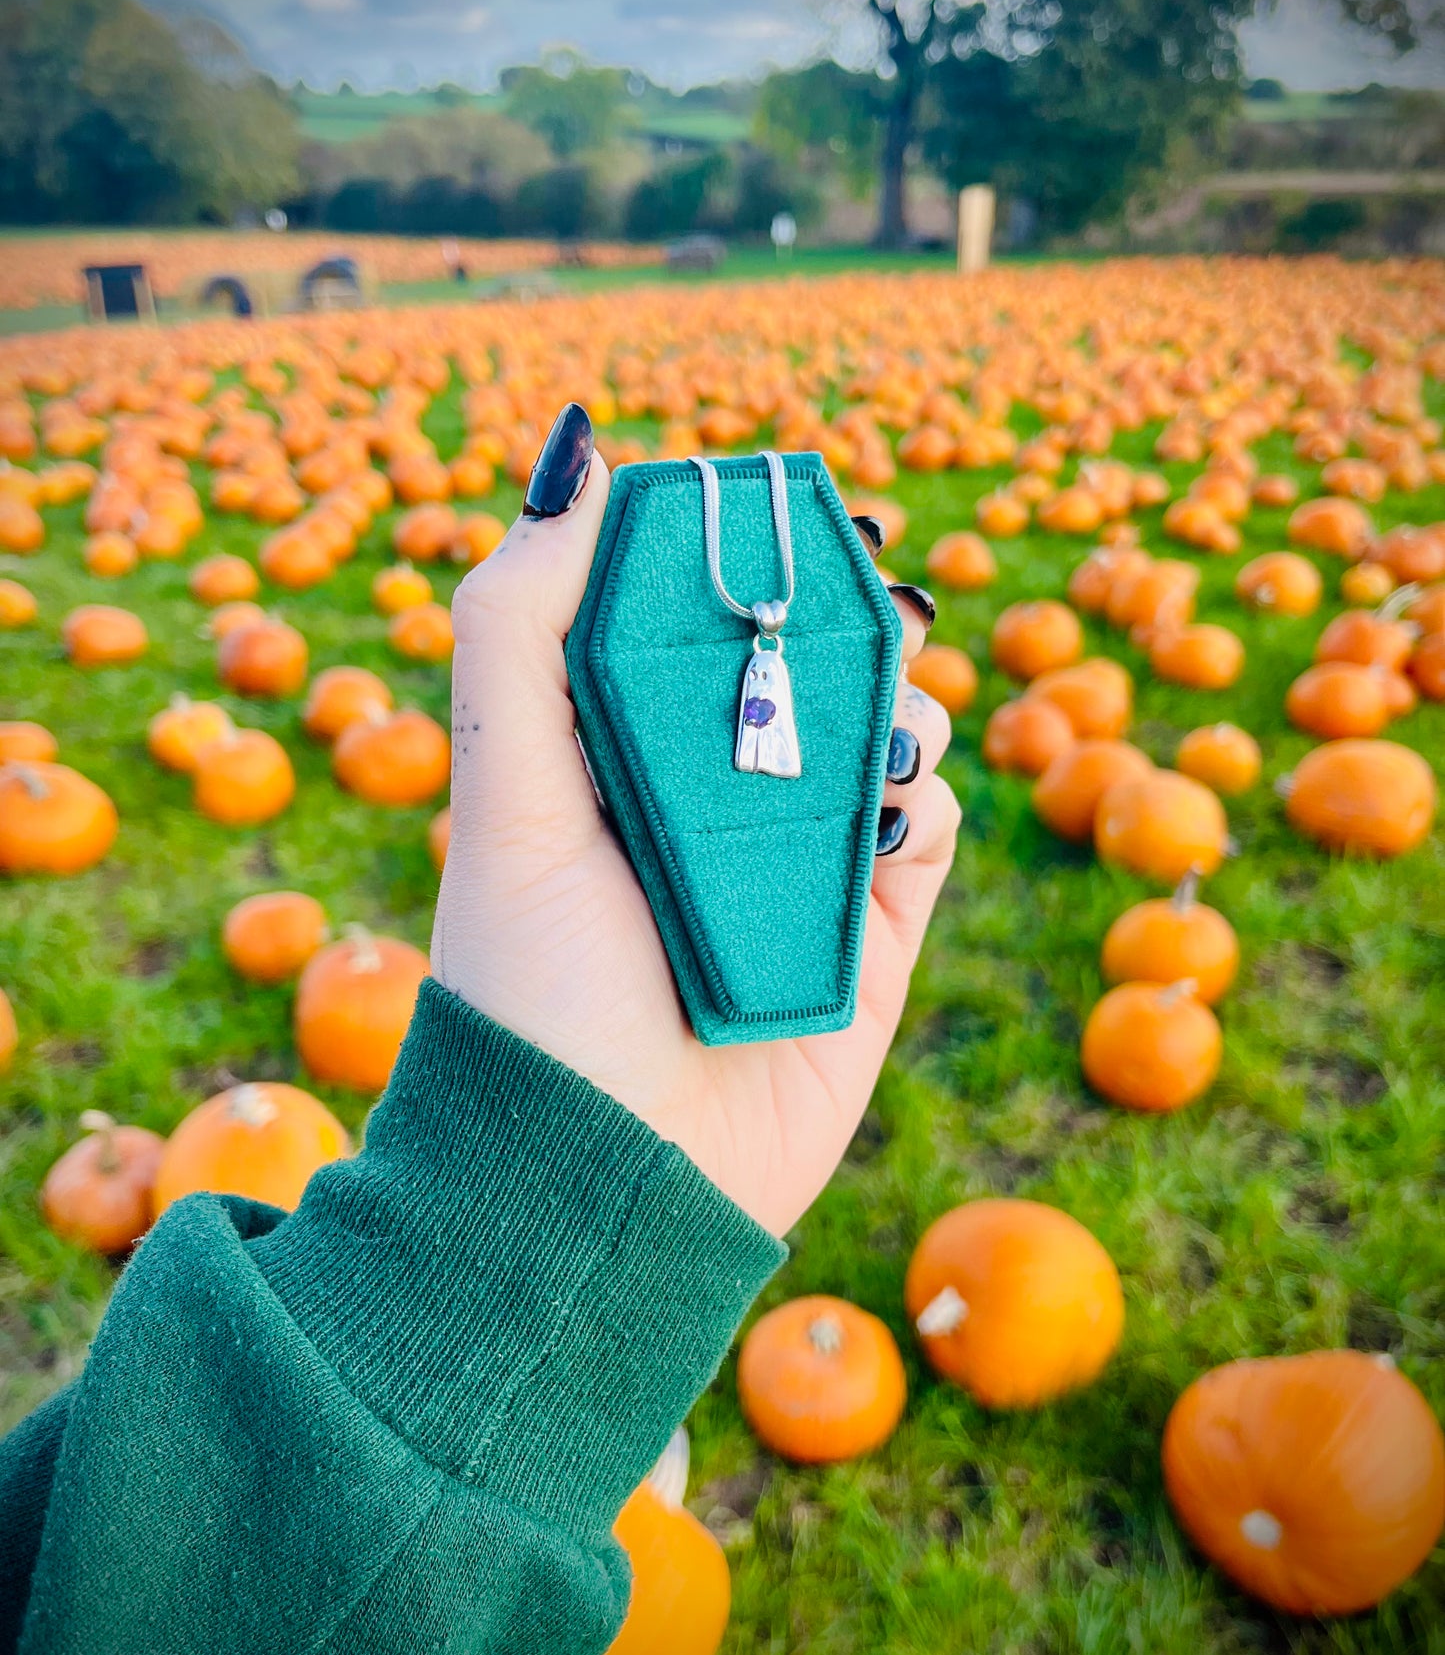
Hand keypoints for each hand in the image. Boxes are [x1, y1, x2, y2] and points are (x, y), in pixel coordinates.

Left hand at [432, 407, 959, 1237]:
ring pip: (878, 733)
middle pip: (798, 670)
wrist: (605, 1192)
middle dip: (836, 617)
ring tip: (880, 709)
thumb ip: (517, 633)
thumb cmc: (533, 996)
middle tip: (864, 579)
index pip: (684, 627)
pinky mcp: (871, 936)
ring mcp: (796, 870)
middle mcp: (708, 808)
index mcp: (613, 764)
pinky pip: (926, 829)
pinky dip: (923, 795)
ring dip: (894, 697)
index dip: (731, 561)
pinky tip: (889, 804)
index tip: (768, 507)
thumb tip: (574, 463)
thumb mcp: (504, 802)